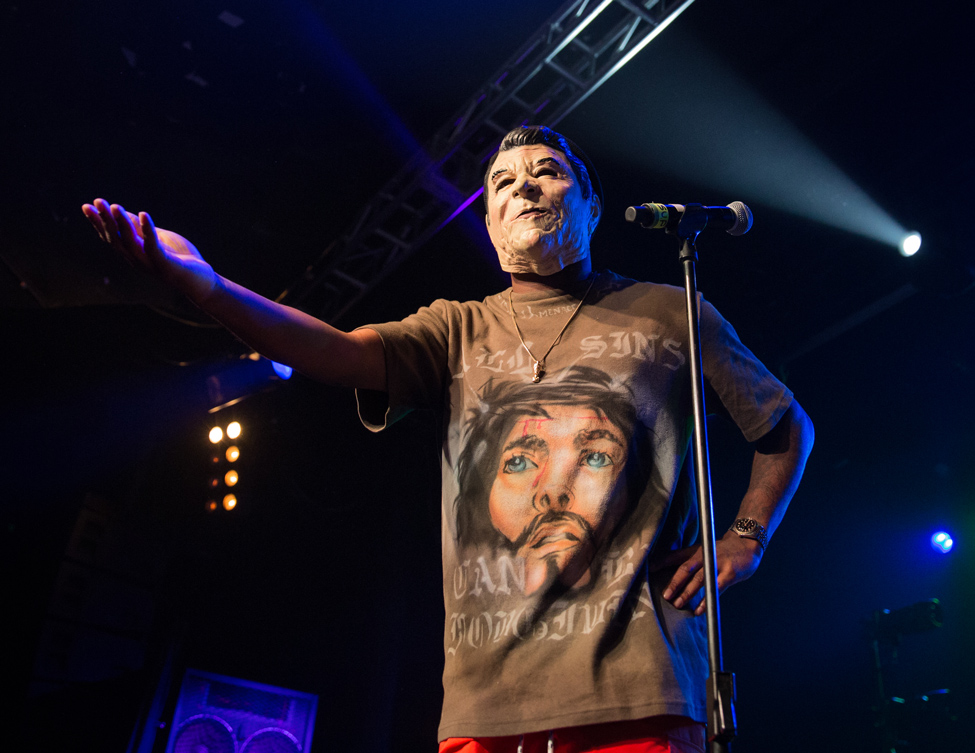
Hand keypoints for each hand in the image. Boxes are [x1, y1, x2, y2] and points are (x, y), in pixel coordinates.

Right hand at [82, 198, 216, 303]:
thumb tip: (120, 212)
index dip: (98, 223)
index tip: (87, 206)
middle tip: (97, 202)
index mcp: (134, 254)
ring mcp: (151, 264)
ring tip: (115, 206)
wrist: (202, 281)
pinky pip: (154, 247)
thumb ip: (139, 229)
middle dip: (105, 221)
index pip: (112, 237)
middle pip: (117, 240)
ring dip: (122, 224)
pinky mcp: (166, 265)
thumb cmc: (179, 259)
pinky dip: (148, 230)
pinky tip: (143, 214)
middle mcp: (138, 260)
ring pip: (131, 244)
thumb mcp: (157, 239)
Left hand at [651, 532, 763, 615]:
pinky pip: (716, 588)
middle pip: (686, 569)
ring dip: (688, 593)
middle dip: (674, 583)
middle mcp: (704, 555)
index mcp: (695, 551)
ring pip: (699, 579)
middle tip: (665, 595)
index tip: (648, 570)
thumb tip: (665, 569)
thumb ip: (687, 560)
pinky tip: (699, 609)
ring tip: (678, 604)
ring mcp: (717, 564)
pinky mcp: (729, 573)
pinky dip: (706, 600)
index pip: (675, 556)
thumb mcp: (702, 550)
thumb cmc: (721, 551)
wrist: (746, 544)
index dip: (661, 562)